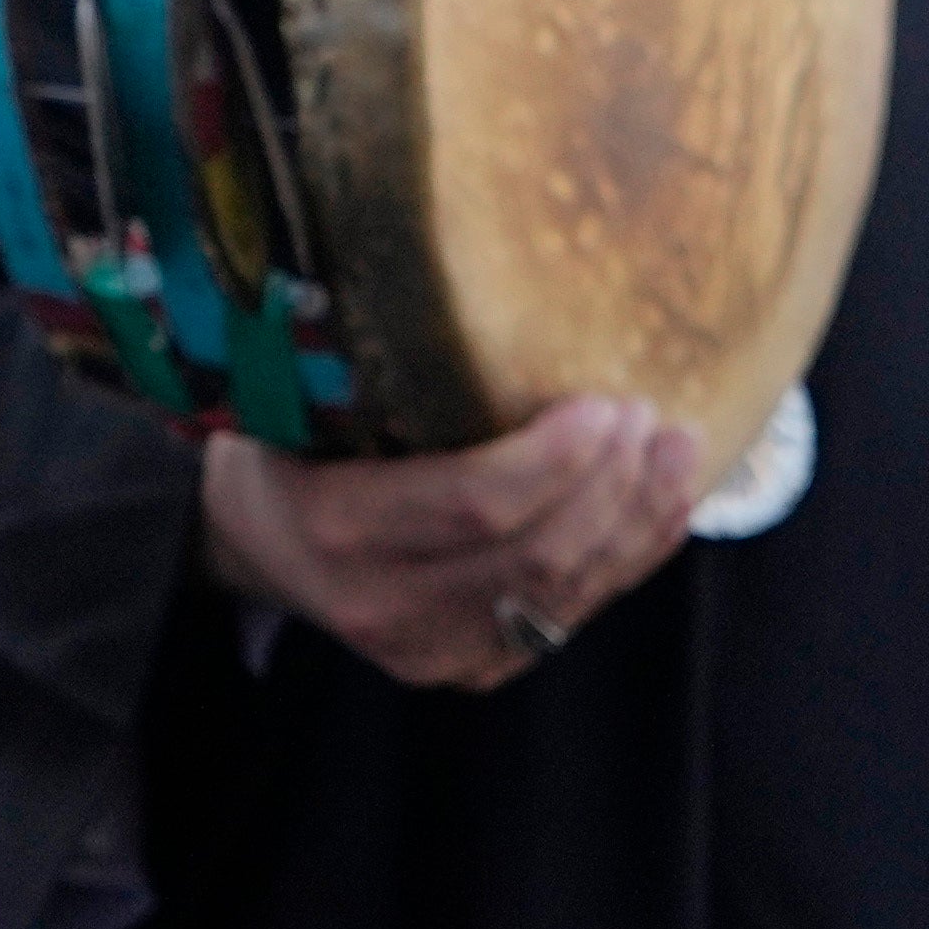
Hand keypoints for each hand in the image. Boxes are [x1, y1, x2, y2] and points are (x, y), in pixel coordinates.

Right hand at [203, 404, 699, 688]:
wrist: (251, 542)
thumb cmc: (280, 438)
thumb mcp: (291, 390)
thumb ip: (365, 357)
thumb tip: (456, 260)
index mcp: (335, 527)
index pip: (473, 503)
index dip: (554, 459)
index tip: (606, 402)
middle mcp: (384, 605)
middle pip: (534, 554)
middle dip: (611, 485)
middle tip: (649, 415)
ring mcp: (432, 651)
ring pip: (561, 594)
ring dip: (636, 522)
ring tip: (677, 452)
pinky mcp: (471, 667)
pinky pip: (566, 618)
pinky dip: (627, 560)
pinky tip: (663, 506)